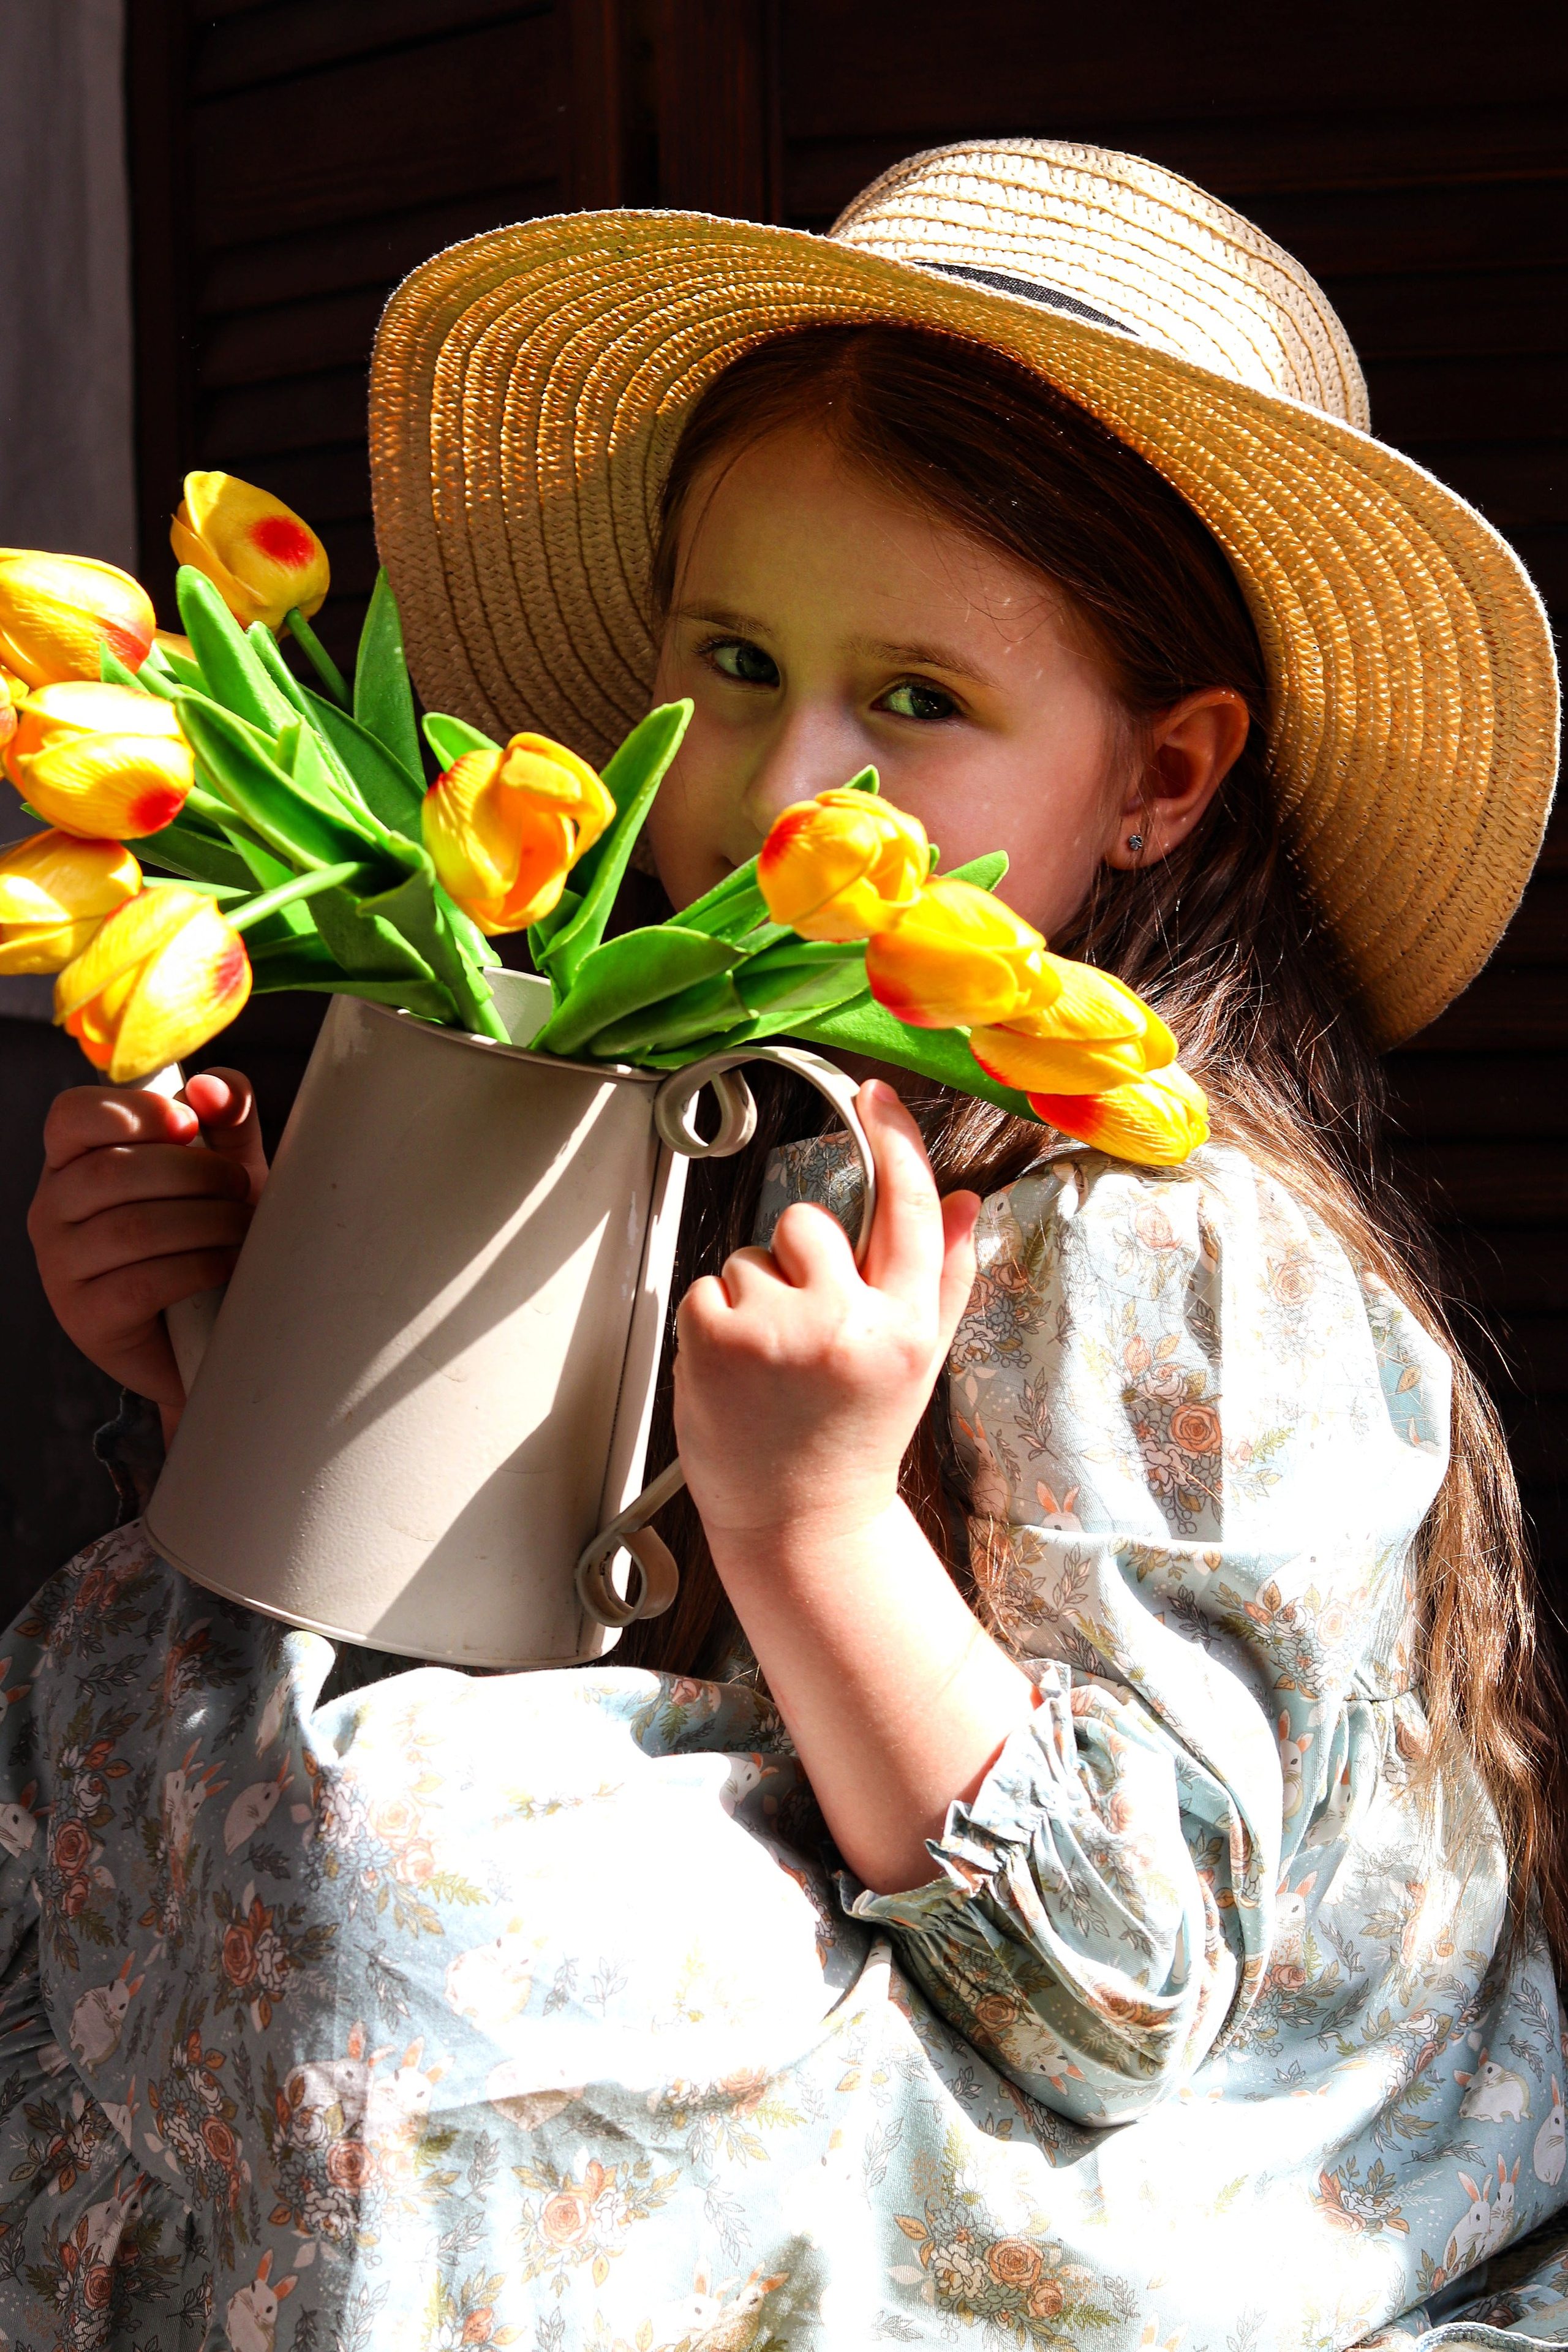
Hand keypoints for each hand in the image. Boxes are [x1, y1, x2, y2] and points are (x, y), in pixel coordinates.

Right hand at [28, 1069, 266, 1424]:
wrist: (214, 1325)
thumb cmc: (212, 1231)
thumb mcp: (225, 1163)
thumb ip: (226, 1115)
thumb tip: (209, 1087)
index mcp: (73, 1161)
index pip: (72, 1115)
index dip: (135, 1112)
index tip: (190, 1124)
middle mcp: (52, 1210)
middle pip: (113, 1171)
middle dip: (197, 1174)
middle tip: (239, 1188)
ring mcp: (61, 1268)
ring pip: (131, 1228)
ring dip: (207, 1222)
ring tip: (242, 1228)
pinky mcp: (86, 1320)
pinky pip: (142, 1283)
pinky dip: (199, 1268)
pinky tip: (227, 1265)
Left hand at [675, 1079, 1033, 1893]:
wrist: (800, 1523)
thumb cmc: (855, 1439)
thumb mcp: (918, 1361)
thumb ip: (941, 1278)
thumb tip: (961, 1201)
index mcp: (904, 1326)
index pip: (906, 1210)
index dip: (894, 1141)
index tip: (877, 1097)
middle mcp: (847, 1323)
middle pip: (811, 1224)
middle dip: (799, 1262)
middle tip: (804, 1331)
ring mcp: (780, 1331)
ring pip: (751, 1258)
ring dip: (752, 1298)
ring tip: (769, 1364)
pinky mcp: (717, 1340)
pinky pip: (707, 1286)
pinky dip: (711, 1322)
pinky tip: (735, 1372)